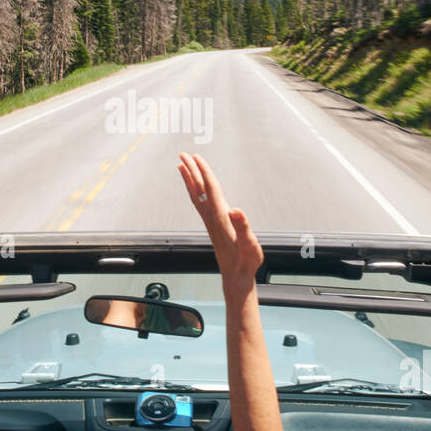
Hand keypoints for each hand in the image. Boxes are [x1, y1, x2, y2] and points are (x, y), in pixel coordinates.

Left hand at [178, 152, 262, 291]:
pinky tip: (195, 188)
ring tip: (182, 166)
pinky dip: (195, 191)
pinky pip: (200, 203)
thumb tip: (236, 211)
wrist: (236, 276)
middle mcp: (212, 218)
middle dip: (191, 171)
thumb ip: (243, 228)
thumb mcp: (249, 245)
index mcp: (220, 218)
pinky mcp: (213, 225)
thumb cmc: (245, 262)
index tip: (197, 157)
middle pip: (199, 189)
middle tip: (183, 154)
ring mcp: (211, 222)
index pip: (211, 189)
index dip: (204, 172)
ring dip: (189, 179)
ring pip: (196, 196)